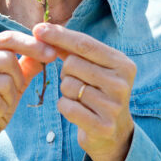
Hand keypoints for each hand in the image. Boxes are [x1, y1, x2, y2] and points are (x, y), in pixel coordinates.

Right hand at [0, 31, 56, 160]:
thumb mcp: (16, 80)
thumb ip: (29, 62)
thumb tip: (49, 46)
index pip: (7, 38)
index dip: (32, 45)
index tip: (53, 54)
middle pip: (6, 59)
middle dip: (18, 78)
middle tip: (13, 92)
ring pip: (3, 81)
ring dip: (9, 97)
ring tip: (0, 104)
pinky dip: (1, 109)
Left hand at [33, 23, 136, 160]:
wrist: (114, 131)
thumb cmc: (98, 91)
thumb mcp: (94, 67)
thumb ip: (72, 50)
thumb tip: (42, 31)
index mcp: (122, 63)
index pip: (85, 44)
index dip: (60, 36)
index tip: (38, 29)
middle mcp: (121, 82)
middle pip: (72, 64)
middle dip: (65, 71)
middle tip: (78, 82)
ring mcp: (114, 105)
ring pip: (67, 86)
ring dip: (66, 91)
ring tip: (81, 98)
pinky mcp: (102, 126)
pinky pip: (67, 107)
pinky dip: (65, 106)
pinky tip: (77, 110)